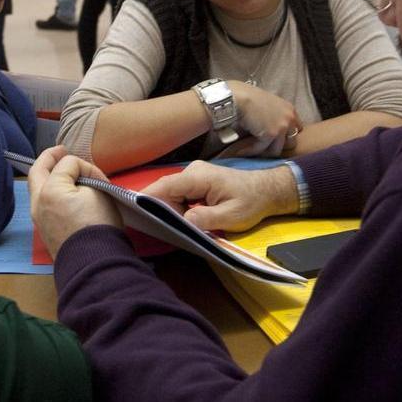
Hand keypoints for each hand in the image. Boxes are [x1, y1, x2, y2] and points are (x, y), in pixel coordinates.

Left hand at [28, 145, 121, 257]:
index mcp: (49, 189)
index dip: (86, 166)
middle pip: (37, 171)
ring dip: (48, 176)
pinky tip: (62, 193)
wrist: (93, 263)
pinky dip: (50, 192)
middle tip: (61, 151)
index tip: (101, 178)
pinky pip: (42, 204)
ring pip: (37, 188)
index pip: (67, 163)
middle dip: (49, 158)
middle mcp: (37, 202)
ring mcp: (38, 218)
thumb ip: (86, 177)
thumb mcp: (99, 192)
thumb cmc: (98, 225)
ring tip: (61, 171)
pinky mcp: (45, 231)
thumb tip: (81, 180)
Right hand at [142, 162, 298, 231]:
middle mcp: (193, 172)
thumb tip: (183, 221)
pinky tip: (182, 220)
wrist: (269, 191)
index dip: (147, 197)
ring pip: (172, 193)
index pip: (166, 185)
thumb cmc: (252, 202)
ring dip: (171, 210)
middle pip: (166, 190)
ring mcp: (194, 176)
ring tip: (171, 227)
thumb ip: (206, 219)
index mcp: (199, 177)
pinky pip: (180, 194)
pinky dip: (178, 207)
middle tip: (157, 229)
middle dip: (160, 209)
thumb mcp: (231, 216)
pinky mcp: (197, 182)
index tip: (132, 209)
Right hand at [225, 81, 301, 156]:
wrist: (237, 96)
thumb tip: (265, 128)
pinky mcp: (270, 134)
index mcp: (289, 109)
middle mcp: (289, 118)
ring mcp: (282, 127)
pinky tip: (240, 151)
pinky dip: (249, 151)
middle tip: (262, 147)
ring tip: (250, 151)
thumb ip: (272, 115)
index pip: (296, 129)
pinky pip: (261, 149)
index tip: (272, 138)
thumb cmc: (245, 95)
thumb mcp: (266, 103)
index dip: (285, 135)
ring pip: (276, 150)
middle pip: (291, 143)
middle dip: (277, 146)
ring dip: (263, 152)